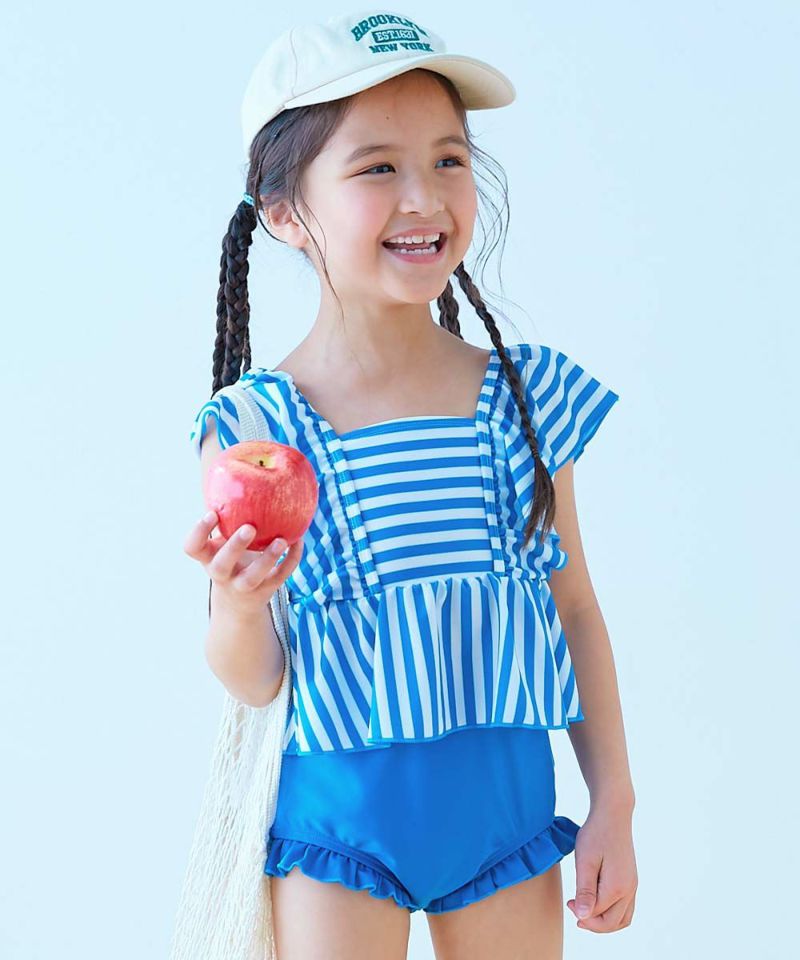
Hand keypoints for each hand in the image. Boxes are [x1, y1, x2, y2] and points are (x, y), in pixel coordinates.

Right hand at [183, 510, 303, 615]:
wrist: (238, 602)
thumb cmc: (230, 558)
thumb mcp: (221, 542)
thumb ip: (227, 516)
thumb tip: (240, 467)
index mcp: (207, 557)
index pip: (191, 547)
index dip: (199, 531)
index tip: (212, 513)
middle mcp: (221, 574)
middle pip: (221, 564)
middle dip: (234, 546)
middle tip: (250, 528)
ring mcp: (242, 587)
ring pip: (252, 577)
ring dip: (267, 559)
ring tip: (281, 540)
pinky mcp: (264, 592)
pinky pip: (279, 578)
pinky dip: (291, 560)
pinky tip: (298, 541)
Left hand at [567, 802, 637, 932]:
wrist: (613, 813)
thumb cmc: (596, 834)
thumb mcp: (585, 861)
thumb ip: (584, 891)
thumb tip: (583, 917)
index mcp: (617, 887)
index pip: (599, 916)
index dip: (582, 914)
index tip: (569, 902)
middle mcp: (630, 890)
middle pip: (613, 923)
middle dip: (593, 923)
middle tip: (574, 909)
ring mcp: (633, 885)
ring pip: (622, 918)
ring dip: (604, 921)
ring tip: (586, 911)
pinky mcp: (631, 879)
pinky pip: (626, 907)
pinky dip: (612, 912)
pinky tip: (597, 902)